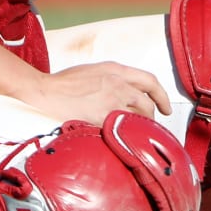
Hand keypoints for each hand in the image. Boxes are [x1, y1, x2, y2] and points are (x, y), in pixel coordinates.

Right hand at [18, 61, 173, 124]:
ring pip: (138, 118)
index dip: (162, 96)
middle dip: (151, 117)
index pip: (150, 81)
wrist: (44, 91)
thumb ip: (113, 78)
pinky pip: (122, 129)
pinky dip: (124, 135)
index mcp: (116, 70)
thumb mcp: (93, 70)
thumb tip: (126, 92)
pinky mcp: (102, 118)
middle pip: (147, 103)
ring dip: (139, 128)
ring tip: (133, 135)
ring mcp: (111, 102)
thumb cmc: (63, 83)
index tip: (166, 107)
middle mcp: (118, 84)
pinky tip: (120, 139)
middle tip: (147, 126)